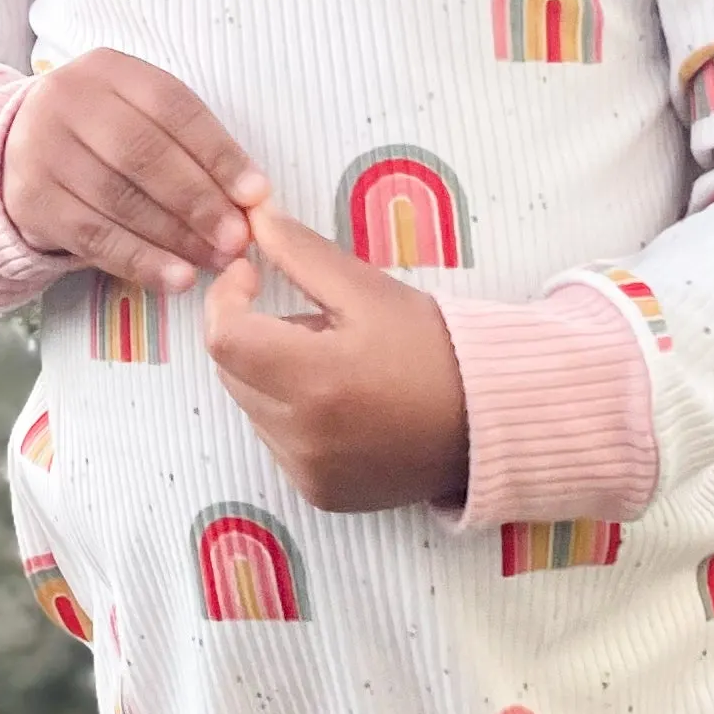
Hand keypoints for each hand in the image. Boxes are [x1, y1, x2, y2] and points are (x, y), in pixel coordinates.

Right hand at [0, 50, 267, 296]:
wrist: (26, 150)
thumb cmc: (105, 134)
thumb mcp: (142, 115)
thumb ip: (191, 147)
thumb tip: (250, 200)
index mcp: (108, 70)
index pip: (173, 107)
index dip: (219, 153)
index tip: (257, 194)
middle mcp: (67, 100)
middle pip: (143, 153)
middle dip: (198, 200)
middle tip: (237, 238)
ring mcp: (41, 149)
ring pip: (118, 198)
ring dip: (175, 237)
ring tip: (214, 260)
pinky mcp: (30, 199)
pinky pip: (93, 237)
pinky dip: (140, 261)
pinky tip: (175, 278)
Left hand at [205, 202, 469, 513]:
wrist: (489, 420)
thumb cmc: (433, 347)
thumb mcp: (368, 290)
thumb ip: (301, 253)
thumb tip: (251, 219)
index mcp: (316, 381)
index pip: (224, 338)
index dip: (226, 297)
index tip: (250, 274)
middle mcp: (304, 437)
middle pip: (232, 372)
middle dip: (253, 335)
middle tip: (310, 321)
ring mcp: (309, 473)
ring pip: (252, 408)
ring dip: (270, 377)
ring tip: (334, 363)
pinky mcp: (319, 495)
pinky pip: (277, 443)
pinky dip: (291, 416)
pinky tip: (340, 403)